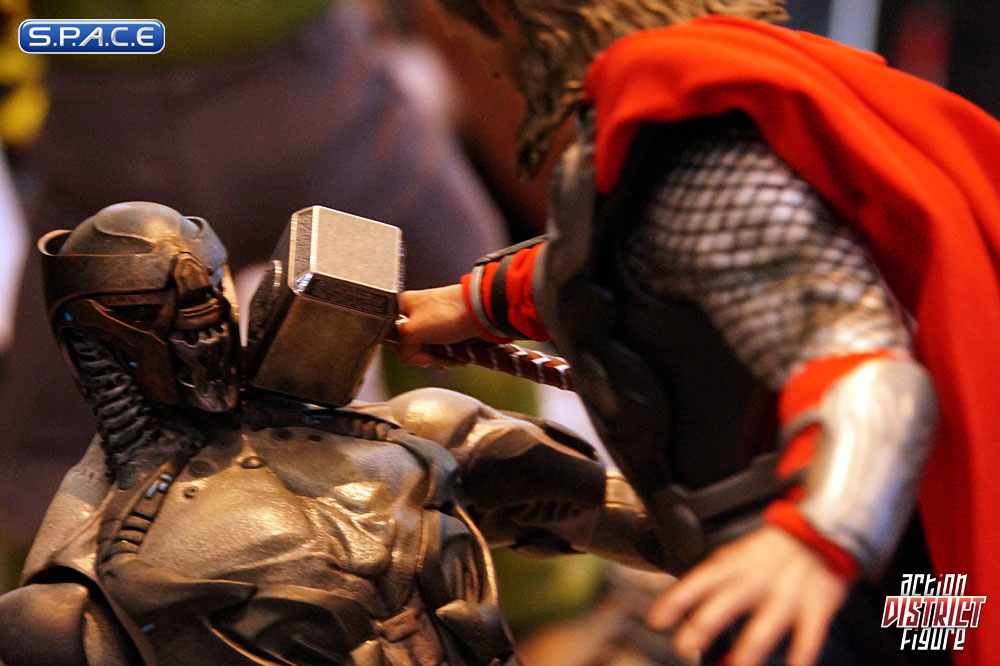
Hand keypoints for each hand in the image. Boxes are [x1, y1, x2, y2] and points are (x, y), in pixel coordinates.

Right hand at [396, 285, 481, 365]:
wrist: (482, 312)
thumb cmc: (449, 313)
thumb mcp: (413, 332)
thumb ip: (402, 348)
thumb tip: (407, 357)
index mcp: (405, 305)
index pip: (394, 336)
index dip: (405, 349)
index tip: (416, 353)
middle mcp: (419, 312)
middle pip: (414, 345)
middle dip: (426, 357)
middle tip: (435, 357)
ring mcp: (437, 320)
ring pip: (431, 349)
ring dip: (441, 359)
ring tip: (451, 358)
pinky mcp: (452, 328)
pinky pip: (446, 348)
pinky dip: (451, 356)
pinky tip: (457, 358)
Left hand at [647, 526, 848, 665]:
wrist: (819, 531)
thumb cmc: (770, 551)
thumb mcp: (736, 557)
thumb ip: (714, 583)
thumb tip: (686, 614)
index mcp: (733, 565)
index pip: (697, 581)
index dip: (674, 601)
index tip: (656, 622)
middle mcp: (756, 581)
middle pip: (724, 604)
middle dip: (701, 628)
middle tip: (683, 646)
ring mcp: (787, 595)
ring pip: (764, 626)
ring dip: (748, 651)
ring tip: (735, 665)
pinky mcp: (816, 607)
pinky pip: (809, 637)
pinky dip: (801, 657)